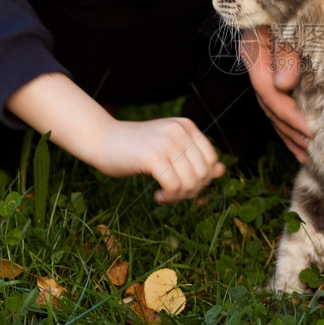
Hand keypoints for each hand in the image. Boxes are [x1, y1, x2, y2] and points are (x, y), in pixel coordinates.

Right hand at [92, 117, 225, 203]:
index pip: (212, 160)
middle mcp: (180, 130)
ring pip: (190, 182)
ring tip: (165, 197)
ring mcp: (167, 142)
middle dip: (191, 191)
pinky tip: (157, 196)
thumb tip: (221, 172)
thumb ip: (194, 159)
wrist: (102, 140)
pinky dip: (168, 198)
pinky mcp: (153, 156)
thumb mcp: (169, 150)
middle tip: (173, 196)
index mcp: (187, 126)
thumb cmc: (136, 148)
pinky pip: (174, 186)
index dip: (202, 180)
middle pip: (203, 173)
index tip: (184, 187)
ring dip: (179, 197)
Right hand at [241, 27, 312, 161]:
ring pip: (270, 107)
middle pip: (267, 102)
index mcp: (255, 46)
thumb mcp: (293, 22)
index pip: (265, 87)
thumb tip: (284, 85)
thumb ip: (288, 52)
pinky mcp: (271, 71)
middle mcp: (254, 59)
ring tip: (311, 153)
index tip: (310, 127)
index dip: (287, 111)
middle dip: (291, 128)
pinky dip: (288, 126)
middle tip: (316, 146)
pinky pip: (275, 104)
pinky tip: (301, 145)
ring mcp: (261, 66)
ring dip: (289, 133)